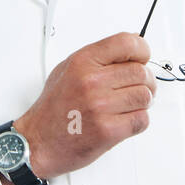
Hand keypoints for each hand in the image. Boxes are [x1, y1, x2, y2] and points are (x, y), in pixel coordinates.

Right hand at [13, 32, 155, 179]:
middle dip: (145, 81)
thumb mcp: (67, 69)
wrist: (39, 141)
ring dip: (142, 102)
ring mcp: (101, 107)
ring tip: (128, 106)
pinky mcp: (108, 131)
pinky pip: (142, 120)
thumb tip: (129, 47)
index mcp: (83, 62)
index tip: (142, 58)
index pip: (127, 43)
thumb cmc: (53, 108)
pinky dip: (138, 121)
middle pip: (141, 72)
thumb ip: (98, 57)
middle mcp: (92, 82)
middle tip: (137, 87)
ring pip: (145, 96)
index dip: (142, 50)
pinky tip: (124, 119)